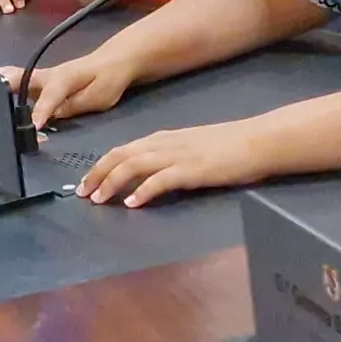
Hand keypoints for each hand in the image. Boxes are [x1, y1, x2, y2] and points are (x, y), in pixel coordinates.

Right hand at [10, 52, 135, 127]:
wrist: (116, 60)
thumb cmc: (109, 79)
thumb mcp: (99, 97)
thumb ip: (73, 106)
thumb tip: (50, 116)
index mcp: (63, 79)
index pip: (48, 97)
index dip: (39, 112)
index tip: (31, 127)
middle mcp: (47, 75)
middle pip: (18, 78)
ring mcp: (42, 76)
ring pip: (14, 77)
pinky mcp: (41, 81)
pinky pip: (18, 81)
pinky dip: (3, 84)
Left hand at [74, 121, 272, 207]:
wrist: (258, 140)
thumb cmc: (228, 146)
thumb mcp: (191, 146)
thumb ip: (169, 156)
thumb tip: (148, 174)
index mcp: (162, 138)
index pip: (122, 150)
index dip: (100, 166)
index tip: (86, 182)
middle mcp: (164, 144)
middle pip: (120, 156)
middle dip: (97, 174)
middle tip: (82, 194)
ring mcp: (177, 156)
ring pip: (133, 165)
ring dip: (112, 182)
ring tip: (99, 200)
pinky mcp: (192, 170)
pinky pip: (160, 180)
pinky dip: (142, 191)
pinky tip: (132, 204)